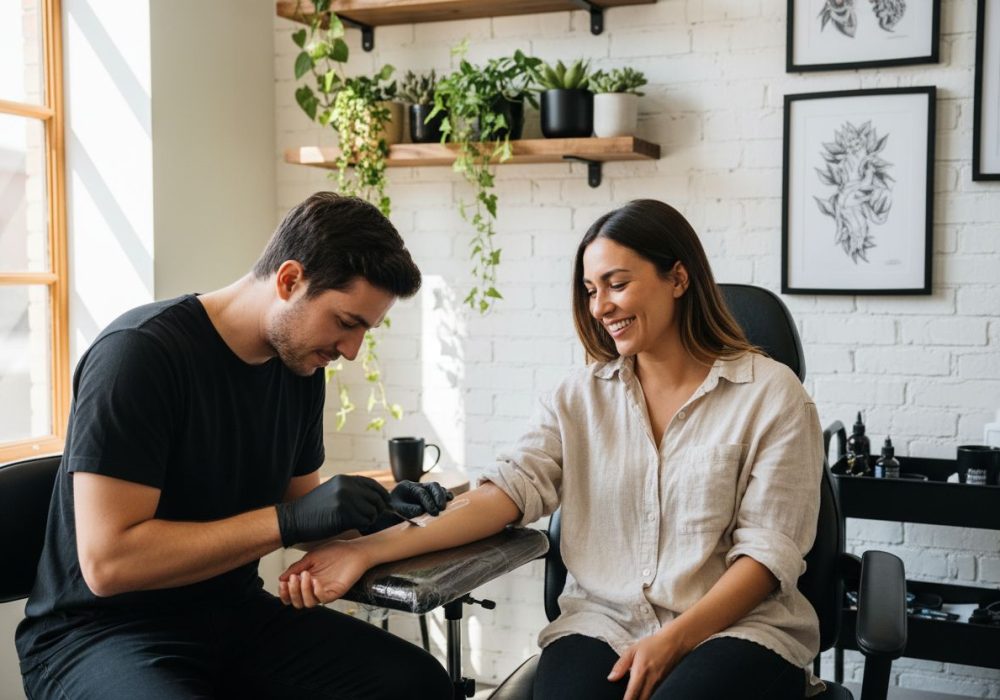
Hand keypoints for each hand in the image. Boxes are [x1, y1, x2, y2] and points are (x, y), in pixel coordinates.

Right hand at [275, 475, 389, 546]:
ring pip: (372, 511)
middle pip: (376, 498)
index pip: (373, 484)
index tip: (386, 503)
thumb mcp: (332, 491)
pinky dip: (364, 525)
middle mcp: (347, 486)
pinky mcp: (344, 514)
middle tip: (373, 517)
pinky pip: (364, 521)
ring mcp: (345, 499)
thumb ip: (351, 491)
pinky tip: (357, 526)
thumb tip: (374, 497)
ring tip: (362, 522)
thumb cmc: (314, 509)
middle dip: (378, 509)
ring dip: (370, 519)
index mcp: (345, 479)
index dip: (382, 494)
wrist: (294, 519)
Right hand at [278, 540, 371, 607]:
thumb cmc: (334, 551)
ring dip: (302, 591)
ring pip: (308, 603)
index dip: (284, 593)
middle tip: (294, 578)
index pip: (292, 595)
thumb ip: (296, 567)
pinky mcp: (335, 592)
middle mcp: (314, 589)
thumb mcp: (310, 558)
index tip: (282, 583)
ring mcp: (324, 591)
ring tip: (305, 576)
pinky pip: (323, 599)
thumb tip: (281, 578)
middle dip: (292, 592)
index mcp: (307, 581)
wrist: (353, 549)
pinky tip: (315, 580)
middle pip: (297, 602)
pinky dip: (316, 591)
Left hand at [360, 480, 453, 533]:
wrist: (389, 507)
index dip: (428, 501)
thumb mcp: (395, 509)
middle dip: (438, 497)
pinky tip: (450, 500)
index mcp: (407, 486)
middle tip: (441, 509)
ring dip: (443, 496)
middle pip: (432, 486)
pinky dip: (445, 495)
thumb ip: (406, 510)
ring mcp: (424, 488)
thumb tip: (420, 511)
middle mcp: (417, 485)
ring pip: (437, 487)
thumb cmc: (392, 508)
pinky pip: (440, 492)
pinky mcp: (430, 494)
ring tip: (446, 505)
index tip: (433, 512)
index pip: (421, 492)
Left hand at [607, 628, 689, 699]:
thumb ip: (620, 665)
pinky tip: (643, 695)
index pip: (632, 694)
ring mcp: (660, 684)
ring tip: (634, 698)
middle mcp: (651, 680)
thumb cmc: (652, 645)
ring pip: (649, 699)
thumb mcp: (632, 650)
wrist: (674, 642)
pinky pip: (656, 695)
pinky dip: (648, 697)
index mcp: (641, 672)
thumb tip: (611, 678)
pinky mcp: (665, 684)